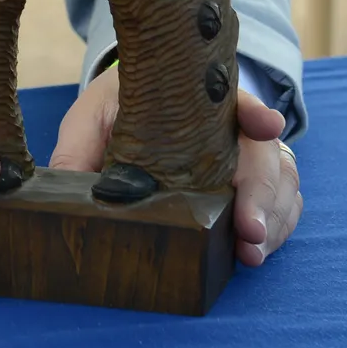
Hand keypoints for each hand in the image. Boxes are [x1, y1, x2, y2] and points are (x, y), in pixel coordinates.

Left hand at [49, 65, 301, 266]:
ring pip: (283, 179)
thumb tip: (60, 188)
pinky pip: (286, 200)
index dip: (253, 110)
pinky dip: (281, 224)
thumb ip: (77, 149)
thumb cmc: (119, 110)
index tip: (265, 125)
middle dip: (263, 191)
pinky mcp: (259, 180)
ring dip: (275, 216)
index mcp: (198, 97)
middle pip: (265, 151)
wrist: (138, 107)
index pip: (236, 97)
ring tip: (253, 251)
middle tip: (249, 230)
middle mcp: (234, 123)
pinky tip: (261, 249)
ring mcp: (252, 151)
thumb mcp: (91, 118)